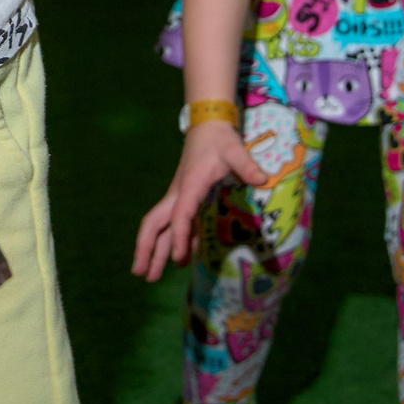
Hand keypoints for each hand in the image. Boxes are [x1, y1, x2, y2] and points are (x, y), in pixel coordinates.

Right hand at [131, 118, 270, 282]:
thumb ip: (246, 165)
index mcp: (189, 185)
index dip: (179, 237)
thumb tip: (262, 179)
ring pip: (161, 227)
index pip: (180, 215)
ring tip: (149, 276)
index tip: (178, 259)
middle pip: (154, 223)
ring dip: (155, 251)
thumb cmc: (220, 140)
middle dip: (145, 248)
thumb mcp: (234, 150)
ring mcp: (180, 198)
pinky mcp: (187, 200)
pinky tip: (179, 261)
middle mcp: (178, 195)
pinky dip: (175, 243)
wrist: (208, 127)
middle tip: (140, 274)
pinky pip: (177, 226)